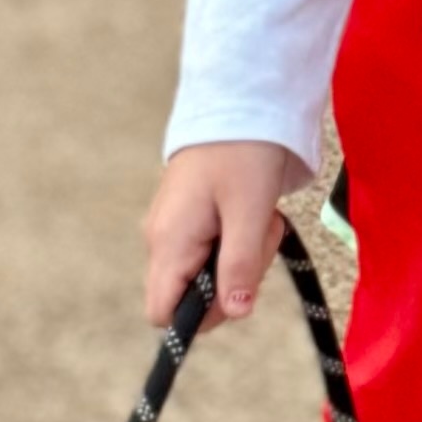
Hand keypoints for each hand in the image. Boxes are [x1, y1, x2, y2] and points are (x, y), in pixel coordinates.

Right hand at [142, 139, 314, 329]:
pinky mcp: (188, 220)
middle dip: (233, 282)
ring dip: (242, 258)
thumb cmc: (243, 155)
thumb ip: (239, 266)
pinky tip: (251, 215)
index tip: (236, 288)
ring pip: (207, 274)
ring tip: (259, 221)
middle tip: (259, 240)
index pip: (163, 313)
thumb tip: (235, 313)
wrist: (239, 105)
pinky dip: (238, 242)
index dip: (200, 316)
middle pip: (191, 297)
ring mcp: (173, 230)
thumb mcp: (249, 214)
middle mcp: (162, 240)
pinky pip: (212, 251)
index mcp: (170, 242)